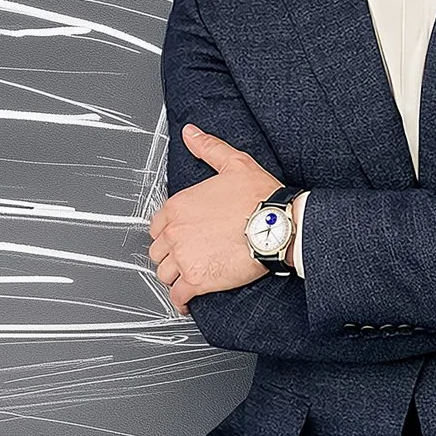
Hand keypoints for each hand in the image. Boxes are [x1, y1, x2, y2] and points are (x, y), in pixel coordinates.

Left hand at [147, 124, 281, 313]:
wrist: (279, 225)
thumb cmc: (260, 197)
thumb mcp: (233, 163)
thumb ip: (208, 148)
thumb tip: (190, 132)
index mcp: (177, 206)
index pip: (156, 226)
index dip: (167, 234)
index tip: (177, 239)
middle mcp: (175, 231)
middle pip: (159, 251)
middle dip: (169, 256)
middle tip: (184, 260)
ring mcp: (184, 257)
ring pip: (165, 273)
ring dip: (174, 277)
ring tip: (185, 279)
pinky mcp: (197, 280)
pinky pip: (178, 295)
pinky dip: (180, 300)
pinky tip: (184, 302)